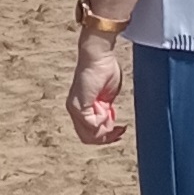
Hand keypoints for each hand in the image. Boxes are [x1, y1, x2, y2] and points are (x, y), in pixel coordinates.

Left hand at [67, 27, 123, 146]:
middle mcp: (75, 110)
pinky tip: (108, 108)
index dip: (106, 136)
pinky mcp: (79, 106)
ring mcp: (75, 109)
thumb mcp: (107, 97)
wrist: (99, 56)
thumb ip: (106, 111)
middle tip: (119, 130)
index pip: (90, 133)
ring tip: (112, 115)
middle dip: (106, 137)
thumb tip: (108, 122)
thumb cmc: (104, 70)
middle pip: (88, 138)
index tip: (119, 130)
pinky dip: (103, 120)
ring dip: (106, 129)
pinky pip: (93, 125)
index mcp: (81, 107)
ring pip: (89, 135)